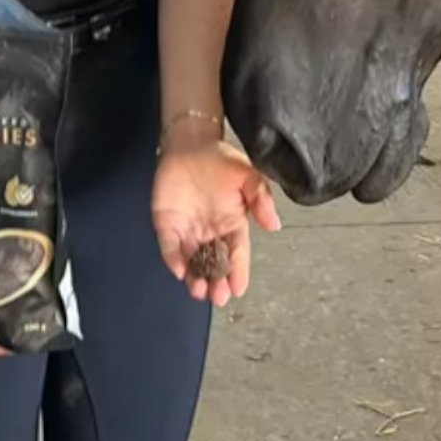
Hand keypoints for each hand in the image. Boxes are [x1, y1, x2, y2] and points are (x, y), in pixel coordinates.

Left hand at [152, 137, 281, 308]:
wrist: (190, 143)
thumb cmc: (221, 160)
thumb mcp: (250, 176)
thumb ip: (261, 199)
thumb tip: (274, 225)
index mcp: (233, 224)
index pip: (237, 253)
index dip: (238, 271)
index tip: (239, 288)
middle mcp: (211, 232)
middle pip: (214, 263)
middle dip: (216, 281)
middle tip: (218, 296)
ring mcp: (188, 230)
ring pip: (192, 260)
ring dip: (195, 277)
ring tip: (199, 291)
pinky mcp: (167, 224)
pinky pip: (169, 246)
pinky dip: (173, 259)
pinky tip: (179, 270)